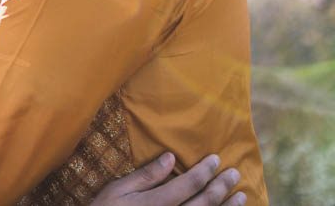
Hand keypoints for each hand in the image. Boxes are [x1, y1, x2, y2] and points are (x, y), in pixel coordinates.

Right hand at [92, 153, 244, 205]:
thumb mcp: (116, 191)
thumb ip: (145, 176)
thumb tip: (169, 158)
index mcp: (156, 203)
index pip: (188, 184)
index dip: (204, 171)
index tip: (216, 159)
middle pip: (204, 203)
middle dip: (221, 187)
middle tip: (235, 174)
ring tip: (241, 197)